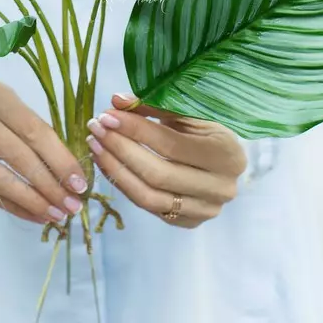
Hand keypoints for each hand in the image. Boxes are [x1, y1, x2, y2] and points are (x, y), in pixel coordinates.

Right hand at [0, 78, 88, 224]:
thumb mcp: (0, 105)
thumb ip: (29, 127)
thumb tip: (68, 169)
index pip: (34, 129)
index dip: (60, 158)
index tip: (80, 182)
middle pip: (19, 155)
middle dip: (51, 184)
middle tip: (73, 205)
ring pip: (0, 178)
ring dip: (33, 201)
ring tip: (56, 214)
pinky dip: (12, 206)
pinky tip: (32, 214)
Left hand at [87, 93, 247, 227]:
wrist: (227, 159)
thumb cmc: (207, 128)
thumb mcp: (188, 112)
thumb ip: (154, 106)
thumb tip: (116, 101)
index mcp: (227, 154)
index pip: (171, 145)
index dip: (135, 130)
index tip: (107, 116)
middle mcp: (221, 188)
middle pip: (157, 174)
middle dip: (120, 150)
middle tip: (95, 129)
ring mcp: (206, 210)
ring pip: (148, 197)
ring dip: (115, 170)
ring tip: (94, 146)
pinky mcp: (190, 222)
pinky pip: (149, 207)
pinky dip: (124, 184)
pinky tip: (108, 164)